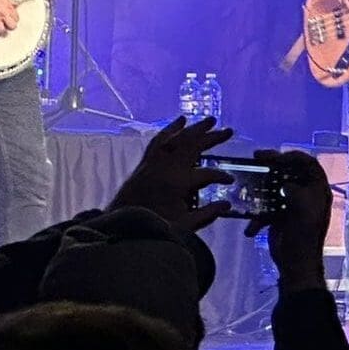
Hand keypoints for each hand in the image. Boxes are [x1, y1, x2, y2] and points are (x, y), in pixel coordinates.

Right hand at [0, 0, 20, 35]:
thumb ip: (11, 2)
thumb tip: (16, 4)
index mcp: (8, 8)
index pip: (16, 19)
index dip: (14, 19)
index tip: (12, 19)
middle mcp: (2, 15)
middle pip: (12, 27)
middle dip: (10, 26)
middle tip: (7, 25)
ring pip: (2, 31)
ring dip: (1, 31)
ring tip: (0, 29)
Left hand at [110, 116, 232, 231]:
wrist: (119, 229)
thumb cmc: (152, 228)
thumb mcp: (183, 227)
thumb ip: (207, 215)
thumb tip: (227, 206)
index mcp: (178, 183)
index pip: (207, 174)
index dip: (221, 177)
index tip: (230, 181)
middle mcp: (166, 168)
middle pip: (193, 146)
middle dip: (213, 138)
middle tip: (229, 131)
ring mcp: (154, 163)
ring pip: (177, 139)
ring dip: (194, 128)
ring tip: (209, 120)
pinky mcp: (144, 163)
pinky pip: (159, 141)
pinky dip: (171, 130)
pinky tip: (180, 122)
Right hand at [243, 149, 332, 291]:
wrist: (295, 265)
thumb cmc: (304, 239)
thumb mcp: (304, 213)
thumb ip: (297, 194)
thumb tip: (286, 185)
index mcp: (318, 191)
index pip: (308, 164)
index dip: (293, 156)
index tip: (275, 155)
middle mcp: (306, 194)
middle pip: (289, 171)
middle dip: (273, 165)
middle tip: (256, 157)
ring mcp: (292, 204)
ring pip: (274, 188)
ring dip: (260, 190)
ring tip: (246, 184)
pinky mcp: (279, 216)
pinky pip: (266, 208)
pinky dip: (257, 217)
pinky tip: (251, 229)